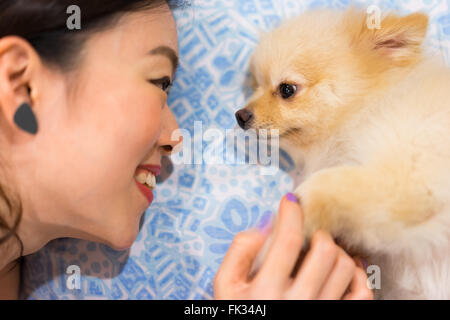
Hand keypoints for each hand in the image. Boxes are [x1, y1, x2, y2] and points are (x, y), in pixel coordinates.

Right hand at [214, 194, 372, 299]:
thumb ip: (239, 251)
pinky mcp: (336, 317)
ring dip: (336, 252)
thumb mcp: (225, 285)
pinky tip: (345, 270)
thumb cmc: (242, 311)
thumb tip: (266, 225)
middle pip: (324, 251)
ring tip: (323, 254)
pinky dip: (359, 275)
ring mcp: (320, 311)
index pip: (286, 241)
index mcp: (266, 291)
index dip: (291, 213)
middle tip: (309, 236)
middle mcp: (297, 303)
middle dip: (318, 234)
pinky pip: (363, 292)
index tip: (291, 201)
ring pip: (346, 267)